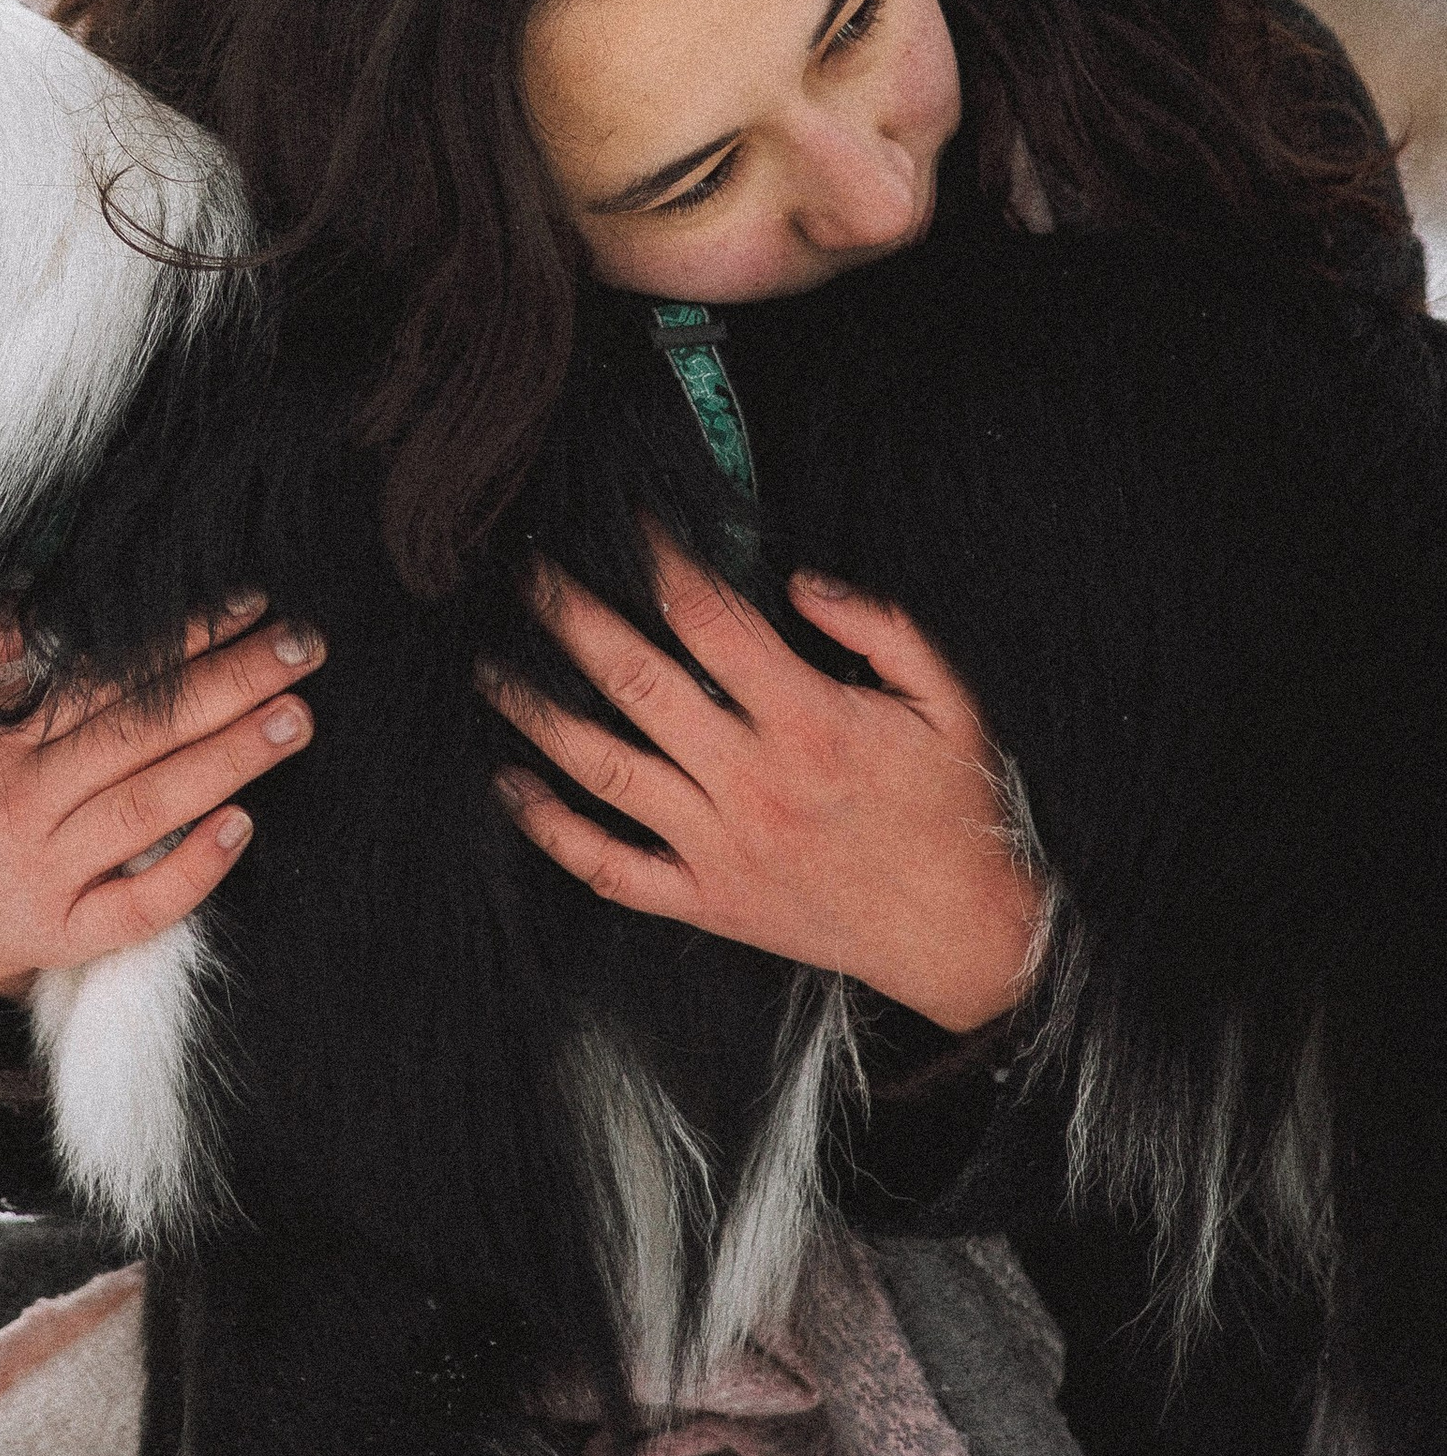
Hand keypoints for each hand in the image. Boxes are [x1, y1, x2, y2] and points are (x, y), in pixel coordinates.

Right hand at [0, 598, 323, 1000]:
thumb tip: (35, 584)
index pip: (103, 677)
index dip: (179, 637)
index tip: (249, 602)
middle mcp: (21, 799)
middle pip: (137, 734)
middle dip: (228, 683)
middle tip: (302, 647)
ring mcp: (45, 870)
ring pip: (147, 807)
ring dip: (229, 758)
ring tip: (296, 717)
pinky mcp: (67, 933)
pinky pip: (138, 906)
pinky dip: (191, 868)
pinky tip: (244, 826)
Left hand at [478, 538, 1047, 1032]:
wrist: (964, 936)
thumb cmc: (957, 810)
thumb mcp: (951, 703)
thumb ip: (881, 629)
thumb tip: (800, 582)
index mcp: (811, 721)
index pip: (711, 619)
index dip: (662, 559)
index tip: (631, 519)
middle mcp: (753, 782)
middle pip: (636, 682)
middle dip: (572, 618)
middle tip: (527, 573)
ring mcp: (722, 847)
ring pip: (606, 771)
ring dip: (538, 714)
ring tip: (490, 666)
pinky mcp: (708, 901)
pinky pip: (611, 867)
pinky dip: (553, 828)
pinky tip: (510, 784)